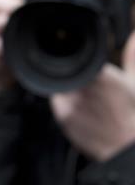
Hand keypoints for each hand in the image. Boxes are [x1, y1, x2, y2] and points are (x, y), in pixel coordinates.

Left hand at [51, 31, 134, 161]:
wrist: (125, 148)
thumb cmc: (132, 114)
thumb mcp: (134, 82)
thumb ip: (132, 57)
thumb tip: (134, 36)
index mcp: (101, 75)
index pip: (77, 56)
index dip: (76, 56)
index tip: (83, 62)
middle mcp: (83, 87)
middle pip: (67, 71)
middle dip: (74, 75)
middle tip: (91, 88)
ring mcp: (71, 102)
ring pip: (61, 86)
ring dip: (69, 89)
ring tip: (89, 101)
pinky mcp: (63, 116)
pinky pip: (58, 102)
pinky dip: (66, 103)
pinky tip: (83, 111)